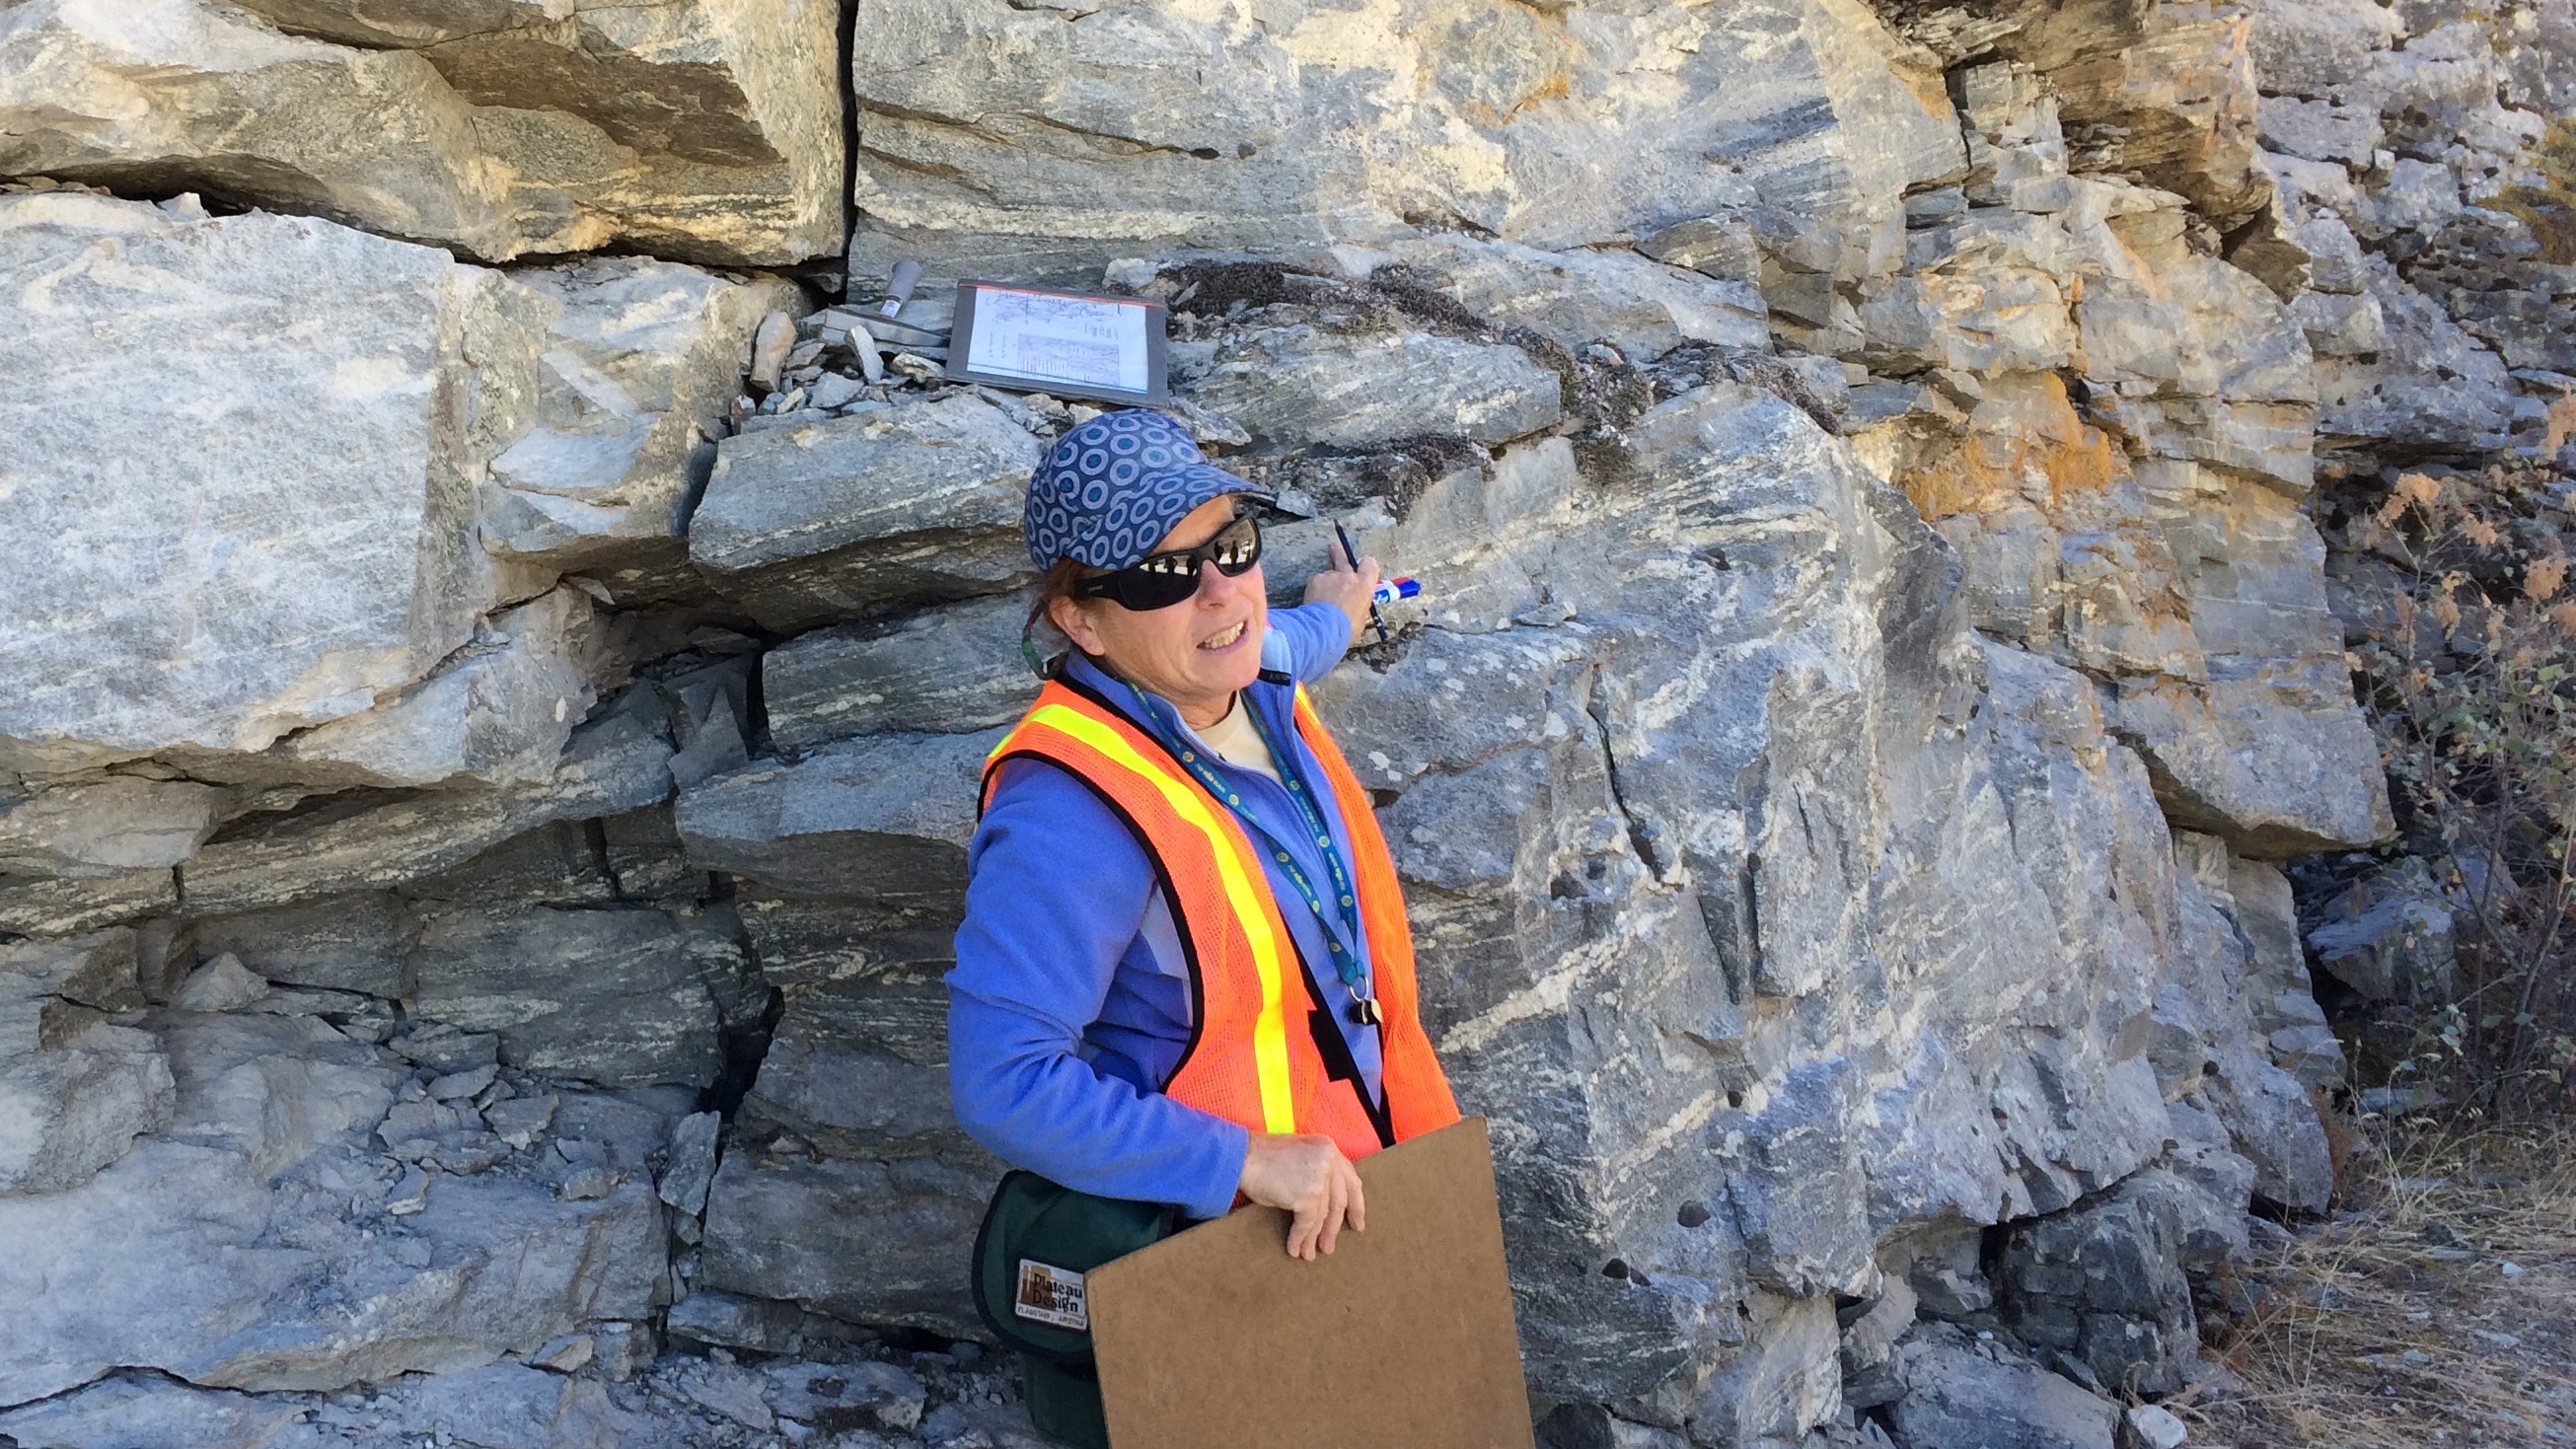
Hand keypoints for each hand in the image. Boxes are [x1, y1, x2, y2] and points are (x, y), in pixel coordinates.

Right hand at [1237, 1132, 1365, 1259]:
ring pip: (1322, 1216)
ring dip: (1314, 1238)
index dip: (1355, 1206)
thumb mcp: (1300, 1156)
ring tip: (1309, 1254)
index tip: (1357, 1224)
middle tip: (1329, 1247)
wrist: (1241, 1157)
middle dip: (1333, 1228)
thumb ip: (1317, 1171)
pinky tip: (1294, 1248)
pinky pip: (1307, 1223)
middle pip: (1339, 1202)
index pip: (1350, 1181)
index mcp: (1329, 1148)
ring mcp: (1319, 1177)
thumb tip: (1325, 1204)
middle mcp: (1329, 1160)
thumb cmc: (1263, 1158)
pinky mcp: (1307, 1195)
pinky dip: (1299, 1238)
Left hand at [1301, 531, 1383, 645]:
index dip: (1365, 565)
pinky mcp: (1315, 580)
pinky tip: (1315, 603)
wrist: (1323, 629)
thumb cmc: (1345, 629)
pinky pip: (1317, 582)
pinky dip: (1315, 590)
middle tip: (1334, 549)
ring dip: (1326, 582)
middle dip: (1338, 551)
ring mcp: (1330, 576)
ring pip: (1328, 574)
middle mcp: (1348, 576)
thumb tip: (1355, 606)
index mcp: (1364, 585)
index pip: (1370, 563)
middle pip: (1343, 555)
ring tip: (1322, 600)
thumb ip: (1359, 604)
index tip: (1361, 568)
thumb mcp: (1361, 618)